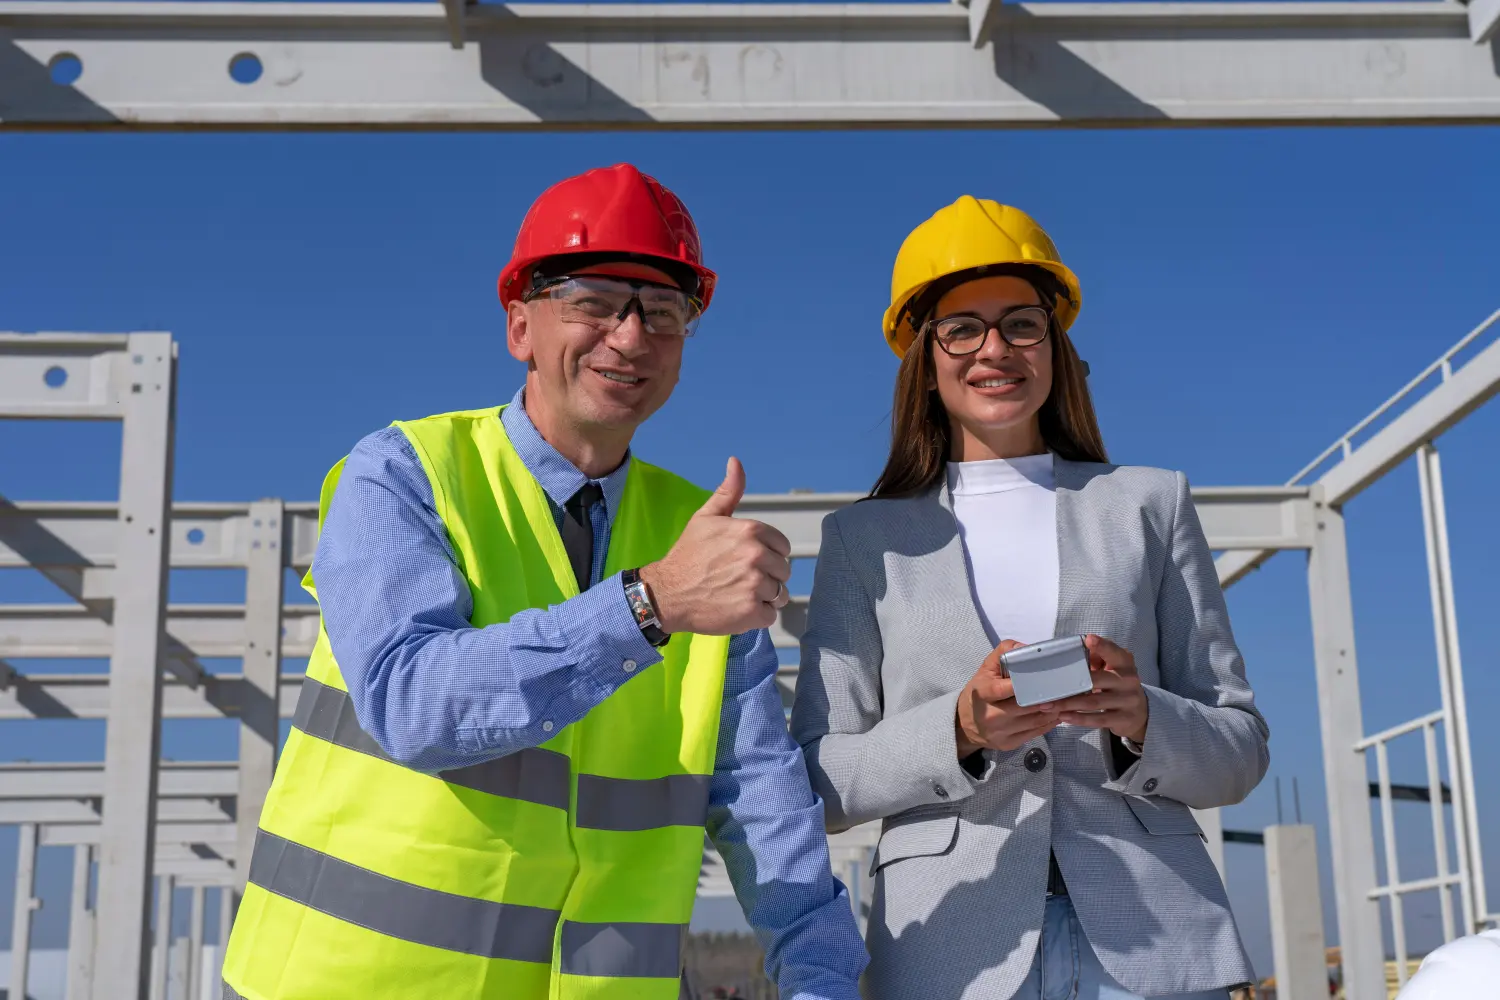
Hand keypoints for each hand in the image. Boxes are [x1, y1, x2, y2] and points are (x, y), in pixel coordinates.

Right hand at [638, 457, 792, 635]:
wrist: (666, 593)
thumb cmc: (687, 555)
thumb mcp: (706, 518)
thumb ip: (728, 491)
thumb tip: (736, 462)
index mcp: (752, 531)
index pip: (782, 547)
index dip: (766, 555)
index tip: (744, 560)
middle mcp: (757, 556)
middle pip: (783, 571)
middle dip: (766, 576)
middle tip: (738, 579)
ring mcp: (755, 585)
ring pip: (779, 593)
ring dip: (763, 597)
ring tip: (737, 594)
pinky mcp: (752, 612)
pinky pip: (770, 614)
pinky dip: (757, 615)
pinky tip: (736, 608)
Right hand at [955, 640, 1060, 757]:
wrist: (966, 724)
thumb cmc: (980, 692)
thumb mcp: (985, 669)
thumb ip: (1003, 653)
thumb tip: (1027, 648)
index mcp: (983, 693)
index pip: (1002, 689)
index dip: (1021, 686)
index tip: (1041, 679)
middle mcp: (990, 715)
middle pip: (1024, 707)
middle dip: (1045, 698)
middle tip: (1064, 689)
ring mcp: (1000, 732)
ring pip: (1034, 721)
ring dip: (1052, 711)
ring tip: (1065, 701)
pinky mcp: (1009, 743)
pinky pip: (1035, 733)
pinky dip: (1049, 723)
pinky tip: (1056, 714)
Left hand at [1050, 634, 1148, 744]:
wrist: (1141, 713)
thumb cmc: (1118, 685)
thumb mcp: (1113, 669)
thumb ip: (1097, 659)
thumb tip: (1072, 650)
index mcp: (1124, 663)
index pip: (1114, 652)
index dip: (1102, 646)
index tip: (1088, 639)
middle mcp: (1128, 680)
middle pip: (1097, 680)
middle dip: (1071, 684)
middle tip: (1049, 688)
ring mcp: (1128, 701)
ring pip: (1094, 701)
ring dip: (1069, 704)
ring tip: (1049, 705)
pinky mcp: (1123, 719)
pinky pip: (1098, 719)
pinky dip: (1079, 719)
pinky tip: (1064, 717)